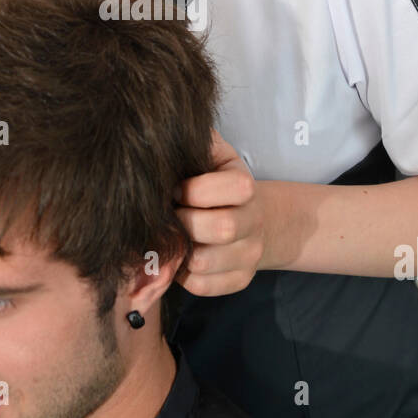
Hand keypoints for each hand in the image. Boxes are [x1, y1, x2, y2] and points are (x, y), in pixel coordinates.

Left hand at [172, 129, 265, 295]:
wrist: (249, 217)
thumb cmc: (214, 180)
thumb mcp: (211, 154)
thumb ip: (196, 143)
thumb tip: (163, 131)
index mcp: (246, 185)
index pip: (235, 188)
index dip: (197, 190)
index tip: (176, 189)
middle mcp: (254, 221)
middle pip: (221, 228)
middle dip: (184, 222)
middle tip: (168, 216)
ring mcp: (249, 254)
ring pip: (205, 263)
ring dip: (179, 251)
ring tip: (170, 237)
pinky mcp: (239, 279)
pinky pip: (202, 286)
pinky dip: (182, 275)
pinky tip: (179, 257)